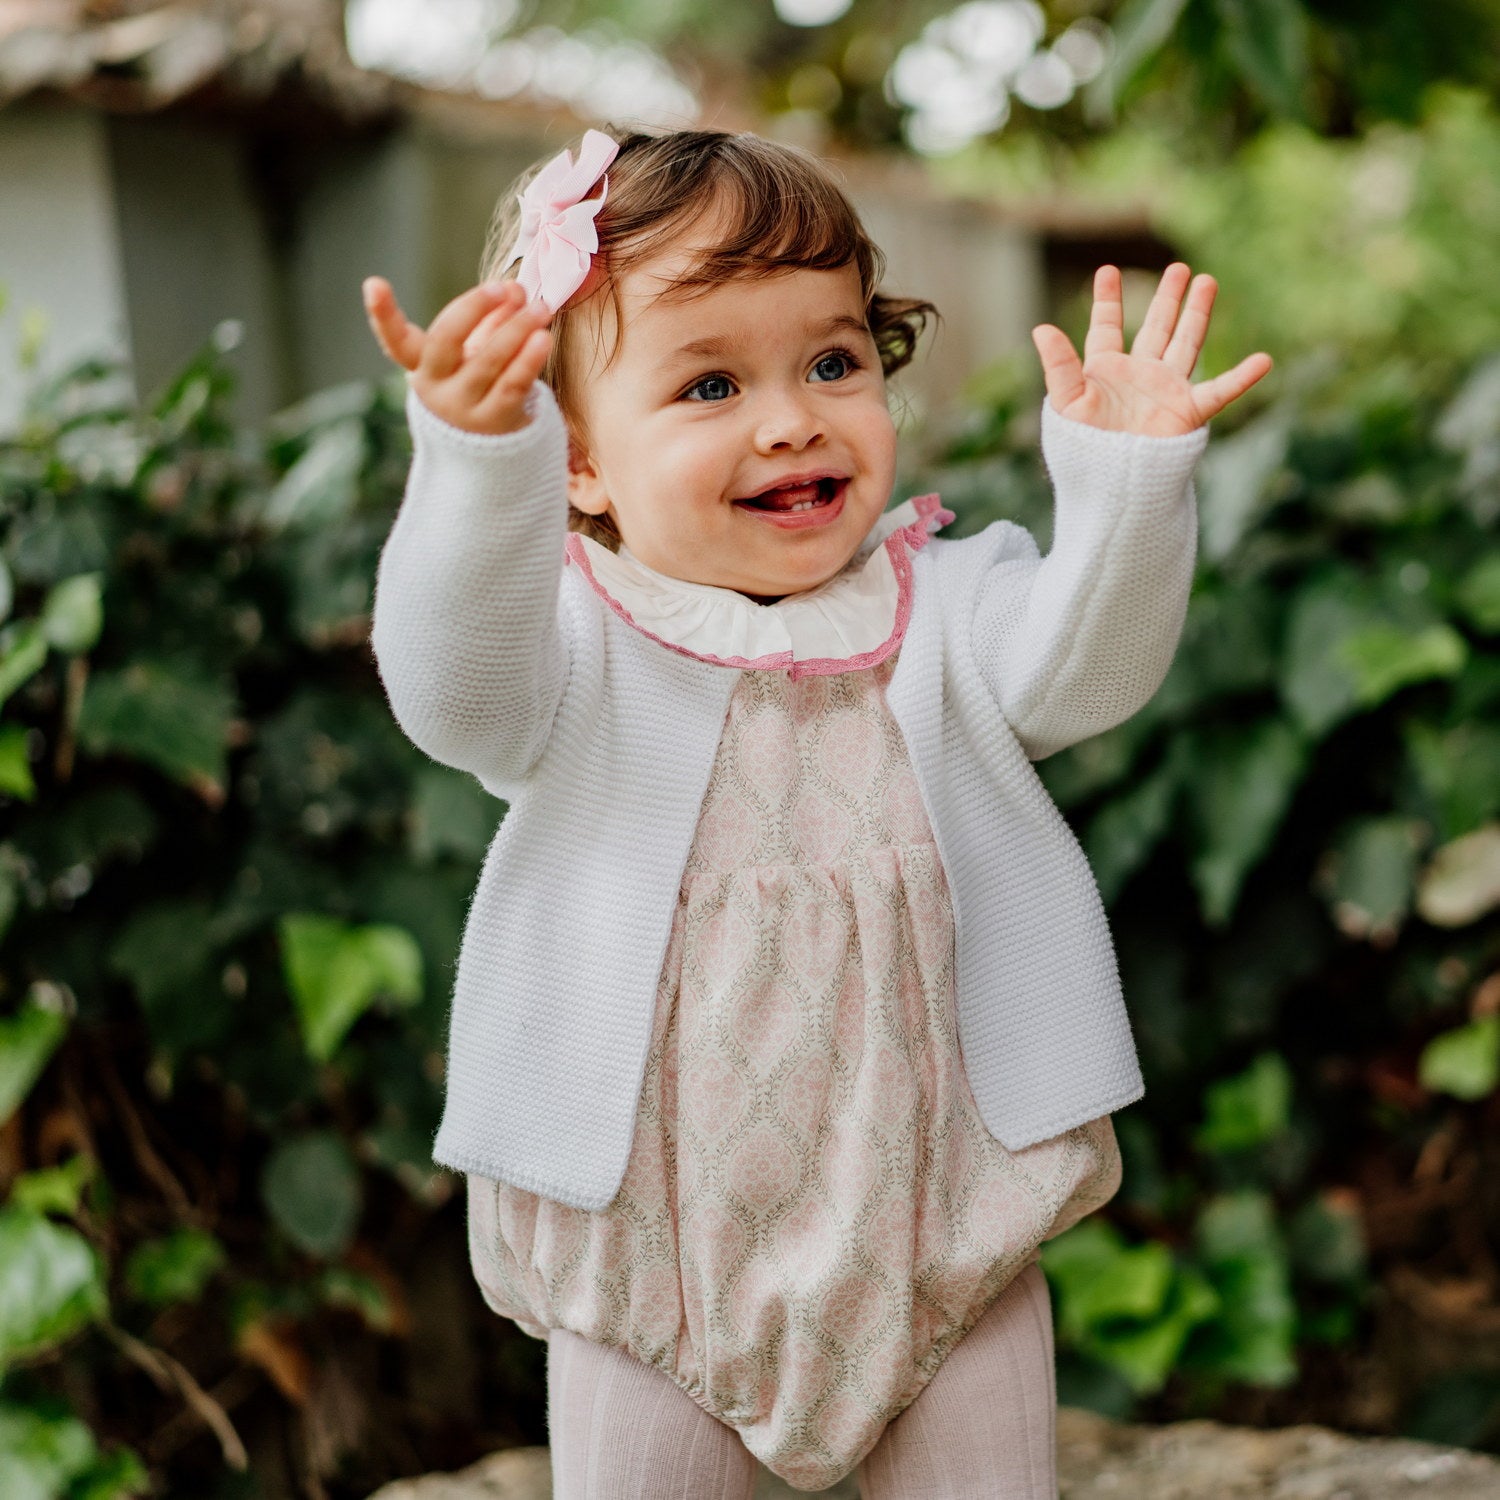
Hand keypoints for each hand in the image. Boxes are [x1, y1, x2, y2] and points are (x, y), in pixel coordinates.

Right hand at [362, 276, 553, 435]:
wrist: (493, 451)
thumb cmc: (480, 384)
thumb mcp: (478, 348)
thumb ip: (493, 315)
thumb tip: (515, 289)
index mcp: (421, 366)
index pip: (396, 341)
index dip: (382, 314)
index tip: (373, 283)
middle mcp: (435, 388)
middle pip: (445, 341)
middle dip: (472, 309)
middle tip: (501, 288)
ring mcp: (464, 408)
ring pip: (488, 361)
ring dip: (516, 330)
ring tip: (540, 308)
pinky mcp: (495, 421)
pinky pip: (513, 385)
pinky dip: (528, 360)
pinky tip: (543, 338)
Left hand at [1030, 264, 1271, 435]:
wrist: (1107, 489)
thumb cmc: (1082, 453)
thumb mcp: (1067, 406)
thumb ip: (1058, 368)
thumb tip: (1041, 328)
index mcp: (1105, 373)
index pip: (1106, 328)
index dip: (1107, 301)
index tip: (1106, 271)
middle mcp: (1139, 377)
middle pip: (1157, 328)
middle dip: (1167, 298)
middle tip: (1179, 268)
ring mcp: (1166, 392)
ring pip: (1186, 344)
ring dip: (1197, 314)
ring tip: (1208, 281)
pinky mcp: (1187, 413)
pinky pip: (1220, 392)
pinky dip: (1242, 379)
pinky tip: (1263, 361)